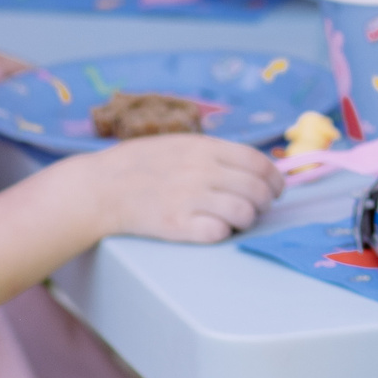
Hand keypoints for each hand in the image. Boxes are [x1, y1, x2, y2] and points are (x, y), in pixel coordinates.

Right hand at [90, 134, 287, 243]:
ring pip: (244, 213)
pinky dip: (222, 232)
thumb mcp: (180, 144)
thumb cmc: (141, 164)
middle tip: (258, 208)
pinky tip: (212, 228)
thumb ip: (215, 153)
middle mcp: (203, 171)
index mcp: (205, 148)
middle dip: (265, 202)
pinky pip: (220, 233)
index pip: (258, 163)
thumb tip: (254, 166)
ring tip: (235, 219)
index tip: (276, 189)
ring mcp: (191, 199)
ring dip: (247, 219)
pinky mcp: (179, 226)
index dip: (274, 178)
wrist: (101, 187)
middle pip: (257, 190)